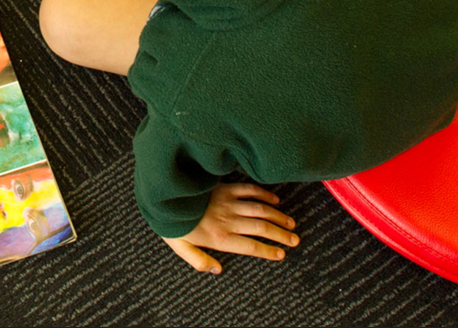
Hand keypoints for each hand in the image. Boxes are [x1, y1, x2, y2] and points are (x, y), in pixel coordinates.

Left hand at [162, 183, 298, 273]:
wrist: (162, 193)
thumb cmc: (170, 221)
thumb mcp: (180, 246)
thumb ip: (199, 260)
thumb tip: (217, 270)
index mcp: (219, 237)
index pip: (251, 247)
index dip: (269, 251)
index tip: (282, 254)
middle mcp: (228, 220)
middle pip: (262, 228)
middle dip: (281, 235)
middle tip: (295, 240)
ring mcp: (227, 202)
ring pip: (260, 210)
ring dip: (278, 217)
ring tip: (290, 223)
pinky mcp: (224, 188)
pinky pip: (248, 190)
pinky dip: (264, 195)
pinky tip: (274, 201)